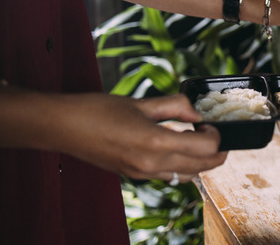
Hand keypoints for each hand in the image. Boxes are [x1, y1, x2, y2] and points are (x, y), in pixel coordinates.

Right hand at [54, 93, 227, 182]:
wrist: (64, 127)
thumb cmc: (97, 110)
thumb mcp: (141, 102)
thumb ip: (175, 106)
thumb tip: (196, 113)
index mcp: (156, 142)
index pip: (206, 148)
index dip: (216, 135)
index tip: (210, 123)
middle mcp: (152, 164)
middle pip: (203, 167)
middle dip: (215, 152)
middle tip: (213, 134)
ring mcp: (142, 173)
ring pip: (187, 176)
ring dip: (200, 161)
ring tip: (195, 140)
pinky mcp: (134, 175)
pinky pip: (169, 177)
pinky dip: (181, 166)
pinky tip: (175, 148)